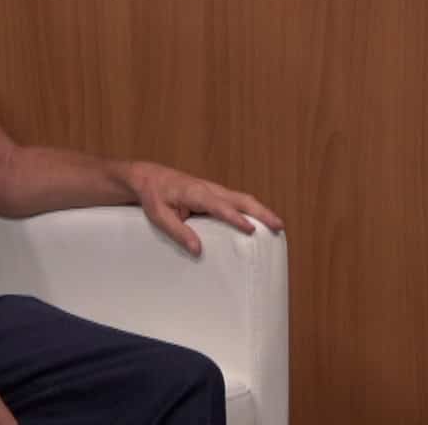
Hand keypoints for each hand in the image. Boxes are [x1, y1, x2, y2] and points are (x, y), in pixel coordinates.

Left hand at [125, 161, 284, 255]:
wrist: (149, 177)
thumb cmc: (153, 196)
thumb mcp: (159, 216)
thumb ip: (178, 232)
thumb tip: (198, 250)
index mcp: (196, 193)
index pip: (220, 206)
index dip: (236, 218)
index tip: (251, 229)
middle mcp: (209, 189)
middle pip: (242, 199)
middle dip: (262, 212)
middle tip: (279, 226)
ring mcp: (214, 190)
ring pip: (243, 198)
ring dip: (261, 210)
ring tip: (277, 225)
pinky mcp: (214, 194)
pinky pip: (237, 201)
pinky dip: (252, 209)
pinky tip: (259, 220)